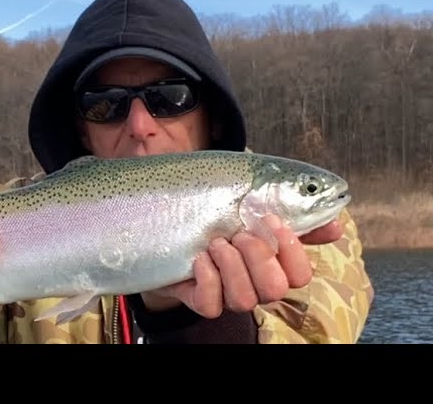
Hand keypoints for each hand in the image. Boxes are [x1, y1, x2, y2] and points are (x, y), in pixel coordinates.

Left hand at [140, 215, 343, 316]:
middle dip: (258, 256)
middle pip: (275, 290)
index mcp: (274, 262)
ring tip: (216, 241)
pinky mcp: (200, 299)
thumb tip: (336, 224)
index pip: (301, 275)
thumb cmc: (219, 210)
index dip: (291, 250)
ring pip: (244, 300)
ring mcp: (228, 294)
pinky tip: (200, 257)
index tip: (271, 220)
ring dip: (230, 264)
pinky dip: (207, 277)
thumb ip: (294, 214)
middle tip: (239, 233)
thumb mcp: (255, 202)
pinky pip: (210, 305)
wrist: (172, 219)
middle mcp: (255, 283)